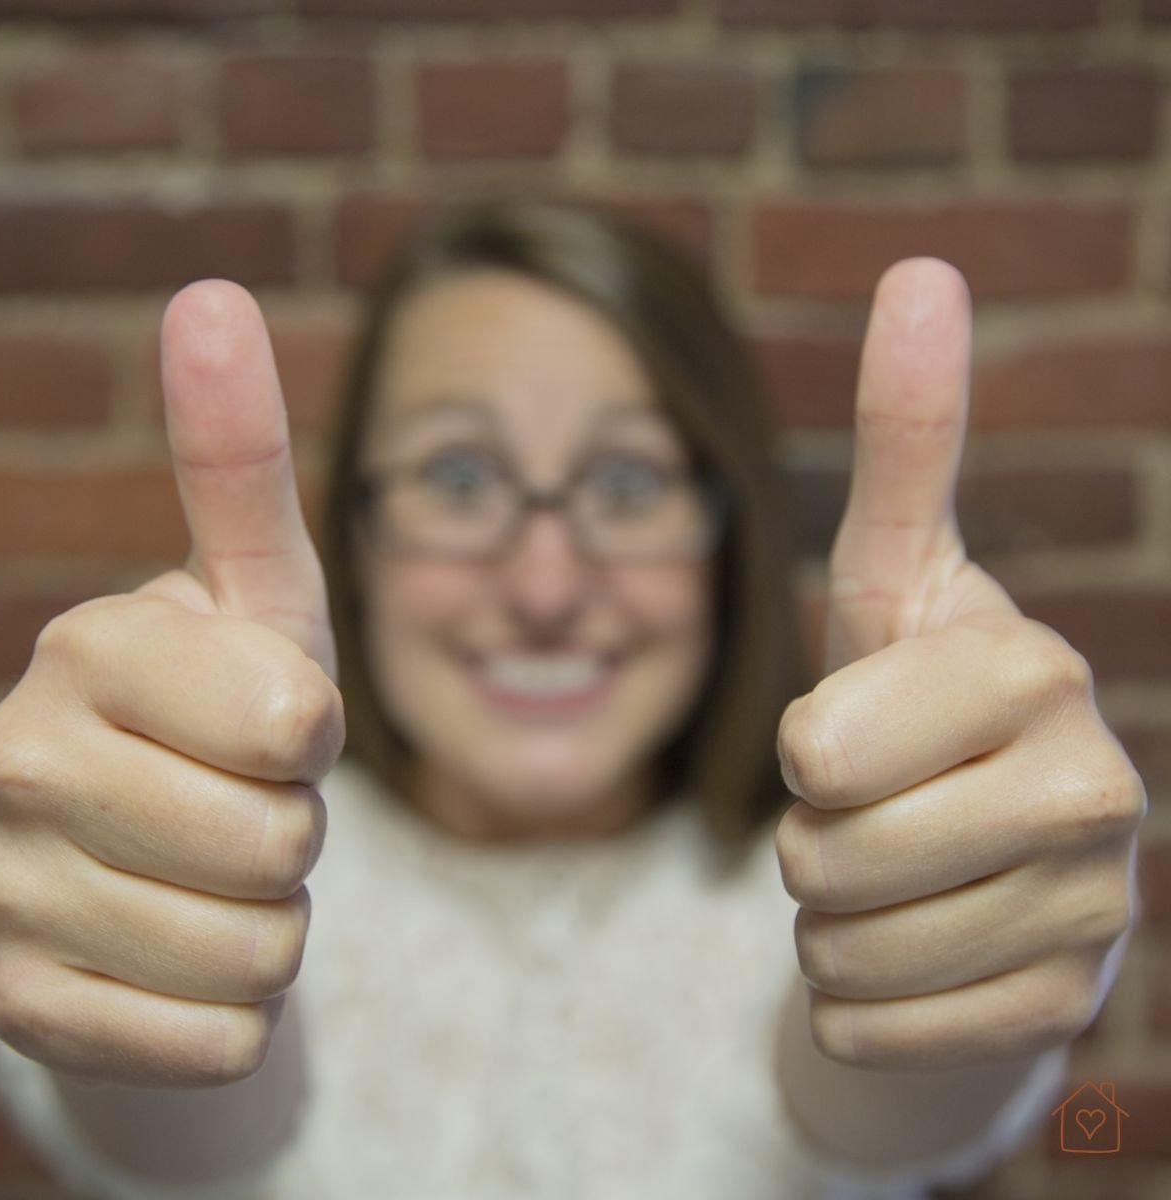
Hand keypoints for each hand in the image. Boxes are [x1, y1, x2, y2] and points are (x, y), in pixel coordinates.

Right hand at [0, 281, 343, 1086]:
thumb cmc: (227, 705)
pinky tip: (175, 952)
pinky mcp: (17, 1015)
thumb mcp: (256, 591)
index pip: (294, 723)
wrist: (145, 848)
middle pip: (282, 845)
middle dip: (295, 833)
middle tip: (239, 802)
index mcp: (87, 646)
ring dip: (268, 920)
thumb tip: (213, 293)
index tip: (265, 720)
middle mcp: (12, 764)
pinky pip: (213, 1041)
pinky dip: (230, 1011)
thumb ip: (237, 457)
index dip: (313, 735)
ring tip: (208, 872)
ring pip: (257, 953)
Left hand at [774, 259, 1145, 1070]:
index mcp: (1031, 667)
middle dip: (808, 841)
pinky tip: (917, 952)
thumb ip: (909, 439)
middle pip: (821, 853)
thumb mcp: (894, 577)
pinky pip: (868, 1025)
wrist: (976, 865)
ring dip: (832, 919)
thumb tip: (924, 269)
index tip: (854, 737)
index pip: (821, 746)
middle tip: (870, 814)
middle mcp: (1093, 785)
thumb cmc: (910, 708)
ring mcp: (1094, 911)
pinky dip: (854, 999)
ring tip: (897, 875)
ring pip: (841, 948)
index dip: (805, 750)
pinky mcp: (1063, 1010)